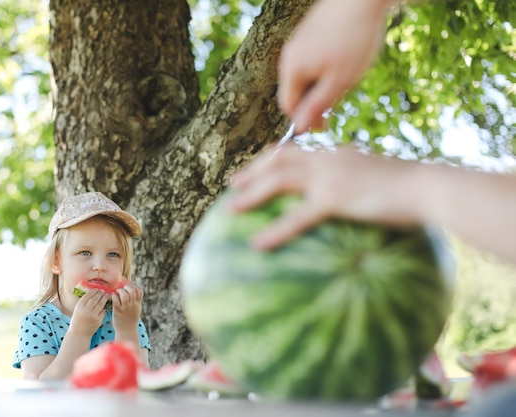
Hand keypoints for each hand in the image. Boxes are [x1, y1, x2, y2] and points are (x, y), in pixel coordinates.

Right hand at [69, 289, 109, 336]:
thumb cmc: (77, 320)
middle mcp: (86, 310)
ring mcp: (93, 315)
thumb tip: (93, 293)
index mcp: (79, 307)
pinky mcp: (98, 320)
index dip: (93, 291)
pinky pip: (103, 311)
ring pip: (101, 304)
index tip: (96, 289)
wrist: (79, 334)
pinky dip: (104, 307)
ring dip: (104, 298)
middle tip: (102, 291)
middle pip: (95, 299)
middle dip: (100, 293)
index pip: (88, 296)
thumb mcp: (77, 310)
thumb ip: (84, 303)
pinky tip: (104, 305)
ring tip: (105, 295)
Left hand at [112, 281, 142, 331]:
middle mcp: (132, 305)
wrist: (126, 331)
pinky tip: (113, 296)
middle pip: (132, 291)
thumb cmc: (130, 320)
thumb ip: (135, 302)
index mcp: (137, 304)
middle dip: (127, 287)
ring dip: (120, 290)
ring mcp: (125, 308)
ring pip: (124, 294)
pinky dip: (114, 296)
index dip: (134, 286)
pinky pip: (116, 300)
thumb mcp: (136, 310)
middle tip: (123, 289)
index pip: (139, 291)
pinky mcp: (117, 310)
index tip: (130, 287)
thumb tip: (131, 292)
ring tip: (117, 292)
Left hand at [230, 144, 421, 249]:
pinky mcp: (334, 198)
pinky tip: (257, 244)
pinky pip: (296, 217)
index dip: (272, 157)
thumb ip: (359, 180)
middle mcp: (328, 158)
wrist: (429, 187)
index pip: (296, 150)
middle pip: (279, 158)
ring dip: (251, 193)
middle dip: (253, 170)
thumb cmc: (411, 188)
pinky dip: (274, 230)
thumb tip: (352, 194)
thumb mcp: (378, 177)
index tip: (257, 165)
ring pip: (279, 180)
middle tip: (233, 183)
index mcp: (336, 152)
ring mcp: (329, 176)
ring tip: (231, 206)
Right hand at [278, 0, 392, 131]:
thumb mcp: (338, 81)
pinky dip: (325, 66)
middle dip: (315, 100)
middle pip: (296, 90)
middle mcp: (289, 55)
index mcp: (291, 69)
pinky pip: (311, 58)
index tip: (326, 124)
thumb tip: (299, 129)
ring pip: (305, 74)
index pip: (288, 106)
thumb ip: (316, 106)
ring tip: (347, 77)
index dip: (305, 119)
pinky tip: (346, 59)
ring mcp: (298, 41)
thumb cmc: (353, 38)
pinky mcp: (309, 31)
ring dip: (322, 83)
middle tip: (340, 99)